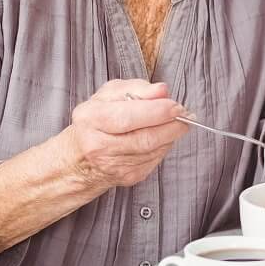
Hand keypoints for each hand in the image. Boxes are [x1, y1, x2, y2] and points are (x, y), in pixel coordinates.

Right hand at [63, 80, 188, 190]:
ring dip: (170, 135)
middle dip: (171, 126)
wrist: (80, 158)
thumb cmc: (97, 120)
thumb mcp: (110, 95)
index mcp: (91, 118)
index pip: (128, 117)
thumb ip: (136, 88)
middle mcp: (98, 145)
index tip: (176, 106)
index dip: (157, 112)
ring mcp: (112, 165)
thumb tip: (161, 90)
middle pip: (144, 138)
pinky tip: (160, 137)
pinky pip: (154, 160)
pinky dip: (163, 146)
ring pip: (153, 150)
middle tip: (184, 115)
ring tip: (174, 123)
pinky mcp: (126, 177)